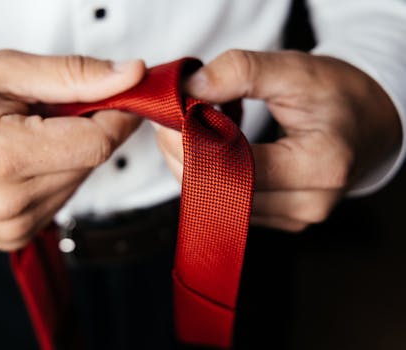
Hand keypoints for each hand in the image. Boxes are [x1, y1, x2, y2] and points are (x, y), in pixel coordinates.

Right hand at [0, 50, 144, 249]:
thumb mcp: (5, 71)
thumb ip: (74, 75)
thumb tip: (130, 76)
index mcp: (4, 156)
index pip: (97, 143)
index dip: (118, 116)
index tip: (119, 95)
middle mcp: (10, 201)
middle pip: (91, 162)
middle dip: (88, 130)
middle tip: (54, 110)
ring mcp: (13, 226)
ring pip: (79, 181)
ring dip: (69, 153)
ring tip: (29, 135)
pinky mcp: (15, 236)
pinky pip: (61, 199)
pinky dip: (55, 175)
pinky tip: (25, 161)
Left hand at [157, 50, 399, 231]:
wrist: (367, 124)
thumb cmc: (337, 96)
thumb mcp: (295, 70)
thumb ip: (243, 72)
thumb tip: (191, 89)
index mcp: (321, 165)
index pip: (238, 166)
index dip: (194, 141)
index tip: (171, 116)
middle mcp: (309, 203)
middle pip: (223, 191)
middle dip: (184, 155)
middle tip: (170, 121)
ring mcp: (295, 218)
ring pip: (220, 204)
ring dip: (193, 168)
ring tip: (190, 131)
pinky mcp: (282, 220)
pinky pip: (231, 206)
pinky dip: (210, 179)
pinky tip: (209, 151)